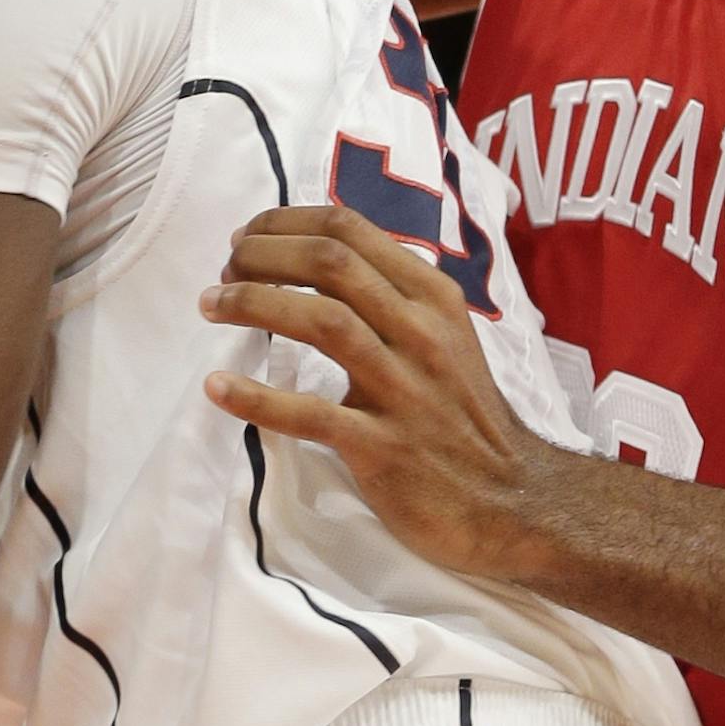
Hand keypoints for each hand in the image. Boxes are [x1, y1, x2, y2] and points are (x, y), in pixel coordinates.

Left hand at [198, 206, 562, 578]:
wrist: (513, 500)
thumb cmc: (466, 415)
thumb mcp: (447, 336)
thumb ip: (394, 296)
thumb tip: (323, 259)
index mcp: (433, 297)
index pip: (350, 230)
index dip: (287, 224)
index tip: (248, 238)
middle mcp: (422, 332)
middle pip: (330, 263)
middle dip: (263, 255)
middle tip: (224, 270)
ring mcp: (404, 389)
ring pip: (321, 321)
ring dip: (253, 304)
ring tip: (211, 305)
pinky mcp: (385, 447)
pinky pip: (311, 415)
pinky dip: (257, 398)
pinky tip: (219, 387)